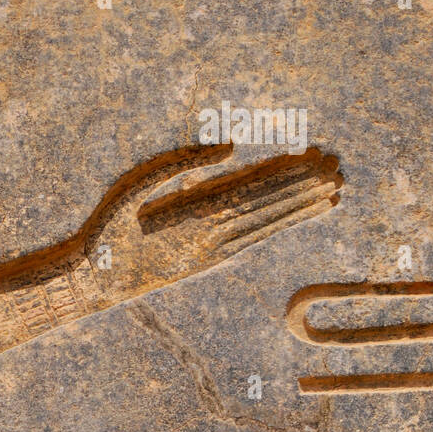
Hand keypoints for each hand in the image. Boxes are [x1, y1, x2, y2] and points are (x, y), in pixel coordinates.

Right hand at [83, 145, 341, 306]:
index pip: (255, 191)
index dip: (289, 175)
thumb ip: (179, 166)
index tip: (318, 158)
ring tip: (334, 193)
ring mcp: (212, 254)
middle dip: (305, 188)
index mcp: (195, 218)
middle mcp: (211, 239)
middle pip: (269, 208)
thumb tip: (229, 148)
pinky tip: (297, 218)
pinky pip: (252, 241)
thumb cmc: (104, 232)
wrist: (93, 283)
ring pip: (266, 226)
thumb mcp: (130, 189)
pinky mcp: (207, 263)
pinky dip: (279, 227)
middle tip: (339, 168)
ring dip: (300, 209)